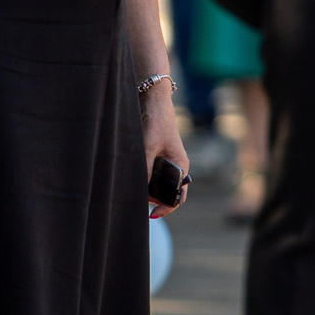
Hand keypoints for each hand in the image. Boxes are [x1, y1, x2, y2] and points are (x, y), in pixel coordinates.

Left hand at [140, 85, 188, 217]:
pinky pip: (151, 176)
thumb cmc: (156, 122)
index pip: (178, 196)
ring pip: (157, 185)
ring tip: (132, 188)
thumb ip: (145, 169)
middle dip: (153, 199)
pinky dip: (143, 180)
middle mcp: (176, 167)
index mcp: (181, 166)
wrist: (153, 101)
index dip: (166, 207)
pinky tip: (132, 179)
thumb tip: (140, 190)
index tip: (152, 214)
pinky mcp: (156, 158)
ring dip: (146, 189)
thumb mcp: (148, 147)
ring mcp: (167, 163)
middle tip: (137, 199)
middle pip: (167, 193)